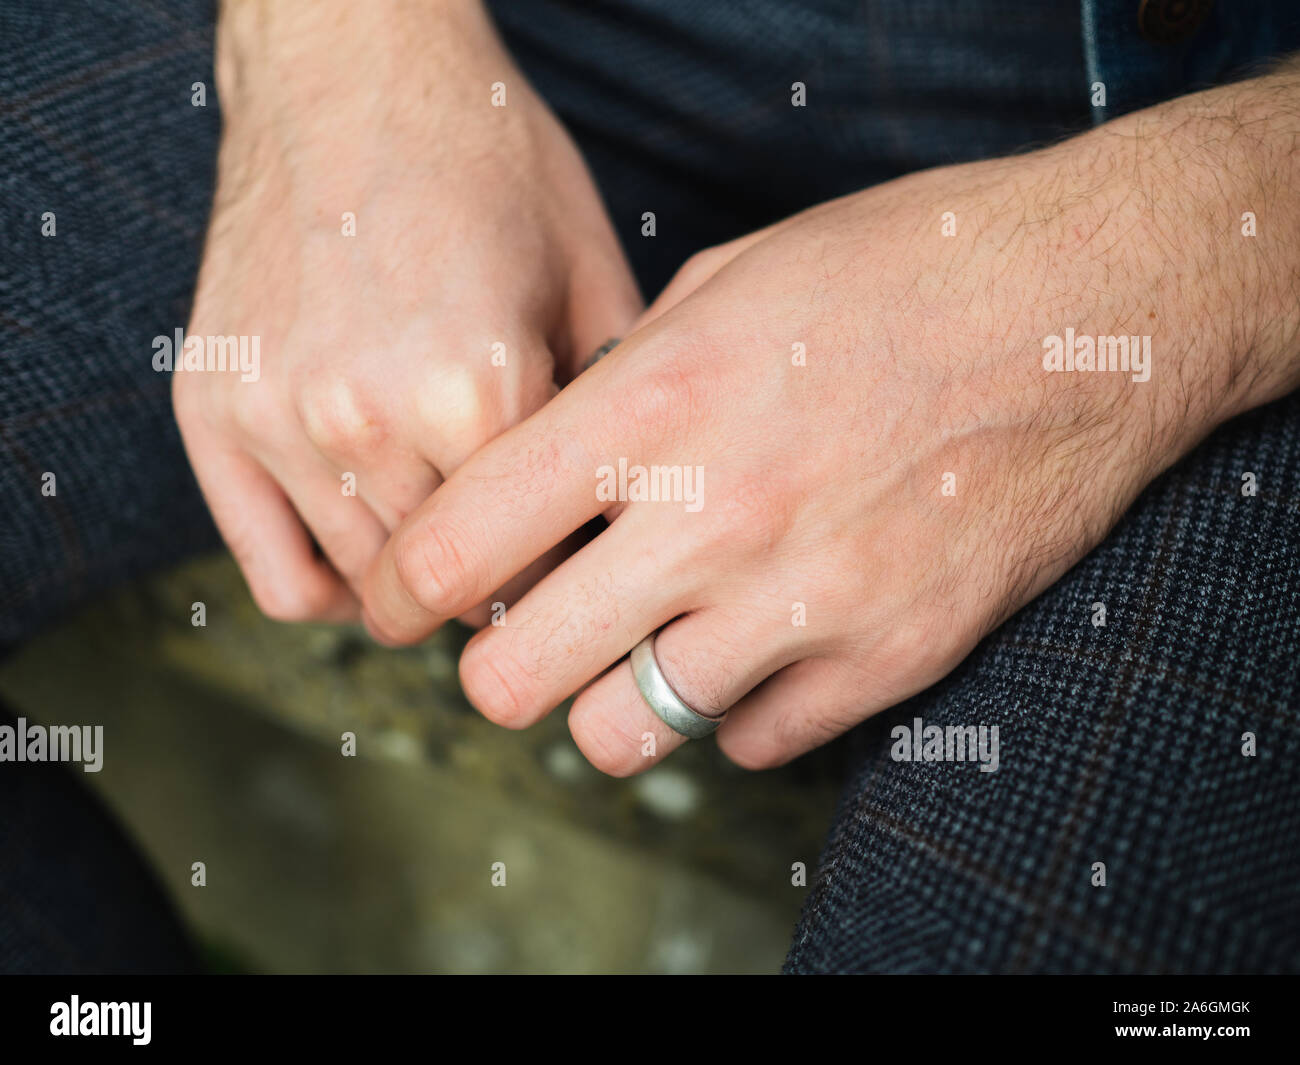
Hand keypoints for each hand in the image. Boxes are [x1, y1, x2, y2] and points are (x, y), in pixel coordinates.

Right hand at [175, 0, 639, 622]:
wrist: (353, 65)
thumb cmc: (486, 159)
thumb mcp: (591, 275)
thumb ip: (611, 411)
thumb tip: (625, 517)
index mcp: (479, 388)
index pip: (543, 560)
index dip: (573, 566)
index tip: (580, 555)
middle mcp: (367, 418)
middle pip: (456, 587)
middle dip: (503, 580)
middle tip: (521, 552)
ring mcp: (279, 419)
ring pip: (371, 588)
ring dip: (420, 587)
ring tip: (452, 543)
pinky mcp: (214, 411)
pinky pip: (273, 574)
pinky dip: (328, 587)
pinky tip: (369, 555)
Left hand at [361, 73, 1299, 772]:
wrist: (1088, 309)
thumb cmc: (900, 274)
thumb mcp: (726, 287)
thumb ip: (620, 386)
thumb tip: (551, 470)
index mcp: (651, 409)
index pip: (458, 546)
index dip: (403, 587)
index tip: (408, 599)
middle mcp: (715, 518)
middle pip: (518, 677)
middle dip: (498, 670)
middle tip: (520, 644)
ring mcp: (806, 603)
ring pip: (626, 735)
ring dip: (609, 705)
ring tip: (637, 655)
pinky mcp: (890, 658)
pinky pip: (754, 745)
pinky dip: (736, 711)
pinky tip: (759, 650)